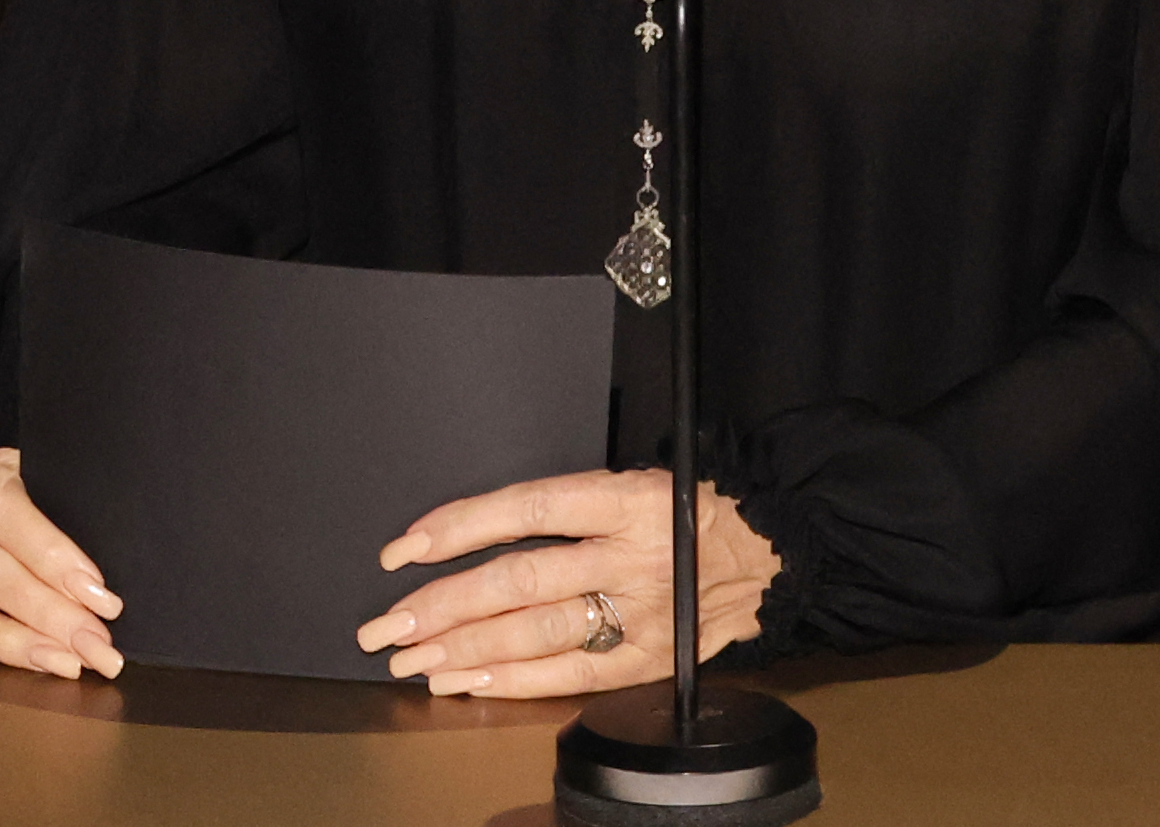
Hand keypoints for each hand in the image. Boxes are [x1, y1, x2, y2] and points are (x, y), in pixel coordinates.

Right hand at [0, 447, 123, 680]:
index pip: (10, 511)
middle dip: (51, 616)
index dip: (53, 555)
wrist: (31, 476)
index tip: (100, 592)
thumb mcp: (71, 475)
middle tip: (98, 646)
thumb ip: (83, 504)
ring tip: (65, 664)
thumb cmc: (63, 483)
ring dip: (13, 643)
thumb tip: (111, 569)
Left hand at [355, 468, 777, 698]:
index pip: (529, 509)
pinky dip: (512, 680)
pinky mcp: (647, 660)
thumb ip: (572, 504)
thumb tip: (480, 528)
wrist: (771, 553)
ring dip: (465, 649)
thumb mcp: (640, 479)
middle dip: (443, 604)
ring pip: (537, 633)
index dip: (462, 526)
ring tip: (412, 657)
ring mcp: (640, 614)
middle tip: (388, 622)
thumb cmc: (692, 508)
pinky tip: (467, 680)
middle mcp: (630, 556)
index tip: (407, 545)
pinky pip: (569, 676)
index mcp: (627, 499)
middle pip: (520, 580)